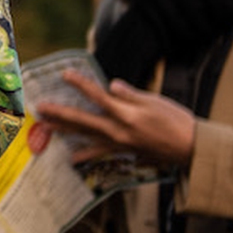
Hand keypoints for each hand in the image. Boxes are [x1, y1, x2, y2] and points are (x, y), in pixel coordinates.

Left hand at [35, 69, 196, 168]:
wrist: (193, 149)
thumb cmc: (177, 121)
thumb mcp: (155, 101)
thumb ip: (130, 94)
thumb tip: (111, 86)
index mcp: (127, 114)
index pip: (98, 96)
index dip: (80, 84)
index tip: (64, 74)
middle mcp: (119, 131)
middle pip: (83, 120)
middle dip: (60, 113)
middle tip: (40, 108)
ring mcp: (120, 144)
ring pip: (86, 136)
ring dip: (65, 131)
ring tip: (46, 128)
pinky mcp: (125, 152)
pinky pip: (100, 153)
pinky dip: (85, 154)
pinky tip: (72, 158)